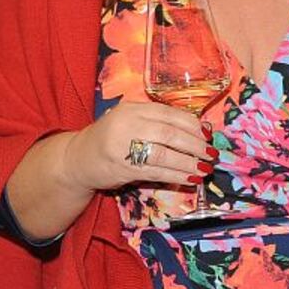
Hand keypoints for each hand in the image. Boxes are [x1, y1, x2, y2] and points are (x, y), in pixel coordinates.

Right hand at [62, 99, 216, 192]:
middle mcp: (128, 124)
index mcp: (133, 109)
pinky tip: (190, 179)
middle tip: (211, 154)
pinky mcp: (123, 168)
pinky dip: (177, 176)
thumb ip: (159, 122)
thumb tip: (200, 131)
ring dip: (189, 163)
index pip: (170, 114)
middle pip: (170, 134)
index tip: (208, 135)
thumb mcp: (132, 121)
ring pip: (165, 155)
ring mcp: (123, 147)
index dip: (193, 125)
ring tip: (205, 168)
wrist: (77, 158)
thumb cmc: (112, 138)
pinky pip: (156, 172)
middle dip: (195, 145)